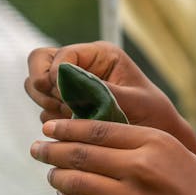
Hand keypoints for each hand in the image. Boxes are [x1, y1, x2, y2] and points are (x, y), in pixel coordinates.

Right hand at [24, 42, 195, 158]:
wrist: (159, 140)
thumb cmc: (153, 116)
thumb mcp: (131, 100)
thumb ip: (98, 89)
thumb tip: (63, 77)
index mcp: (99, 55)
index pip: (60, 55)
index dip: (56, 74)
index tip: (66, 97)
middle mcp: (82, 65)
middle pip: (38, 62)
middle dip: (43, 87)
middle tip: (62, 107)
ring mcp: (71, 86)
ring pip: (36, 87)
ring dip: (48, 105)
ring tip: (74, 120)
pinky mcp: (66, 107)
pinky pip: (44, 110)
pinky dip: (54, 122)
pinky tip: (77, 130)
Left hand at [30, 117, 195, 194]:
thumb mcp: (174, 150)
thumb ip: (138, 142)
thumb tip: (96, 136)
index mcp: (153, 141)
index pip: (97, 128)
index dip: (67, 127)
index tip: (49, 126)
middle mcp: (140, 167)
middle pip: (81, 154)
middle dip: (52, 151)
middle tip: (36, 148)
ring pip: (78, 184)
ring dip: (57, 178)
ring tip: (50, 174)